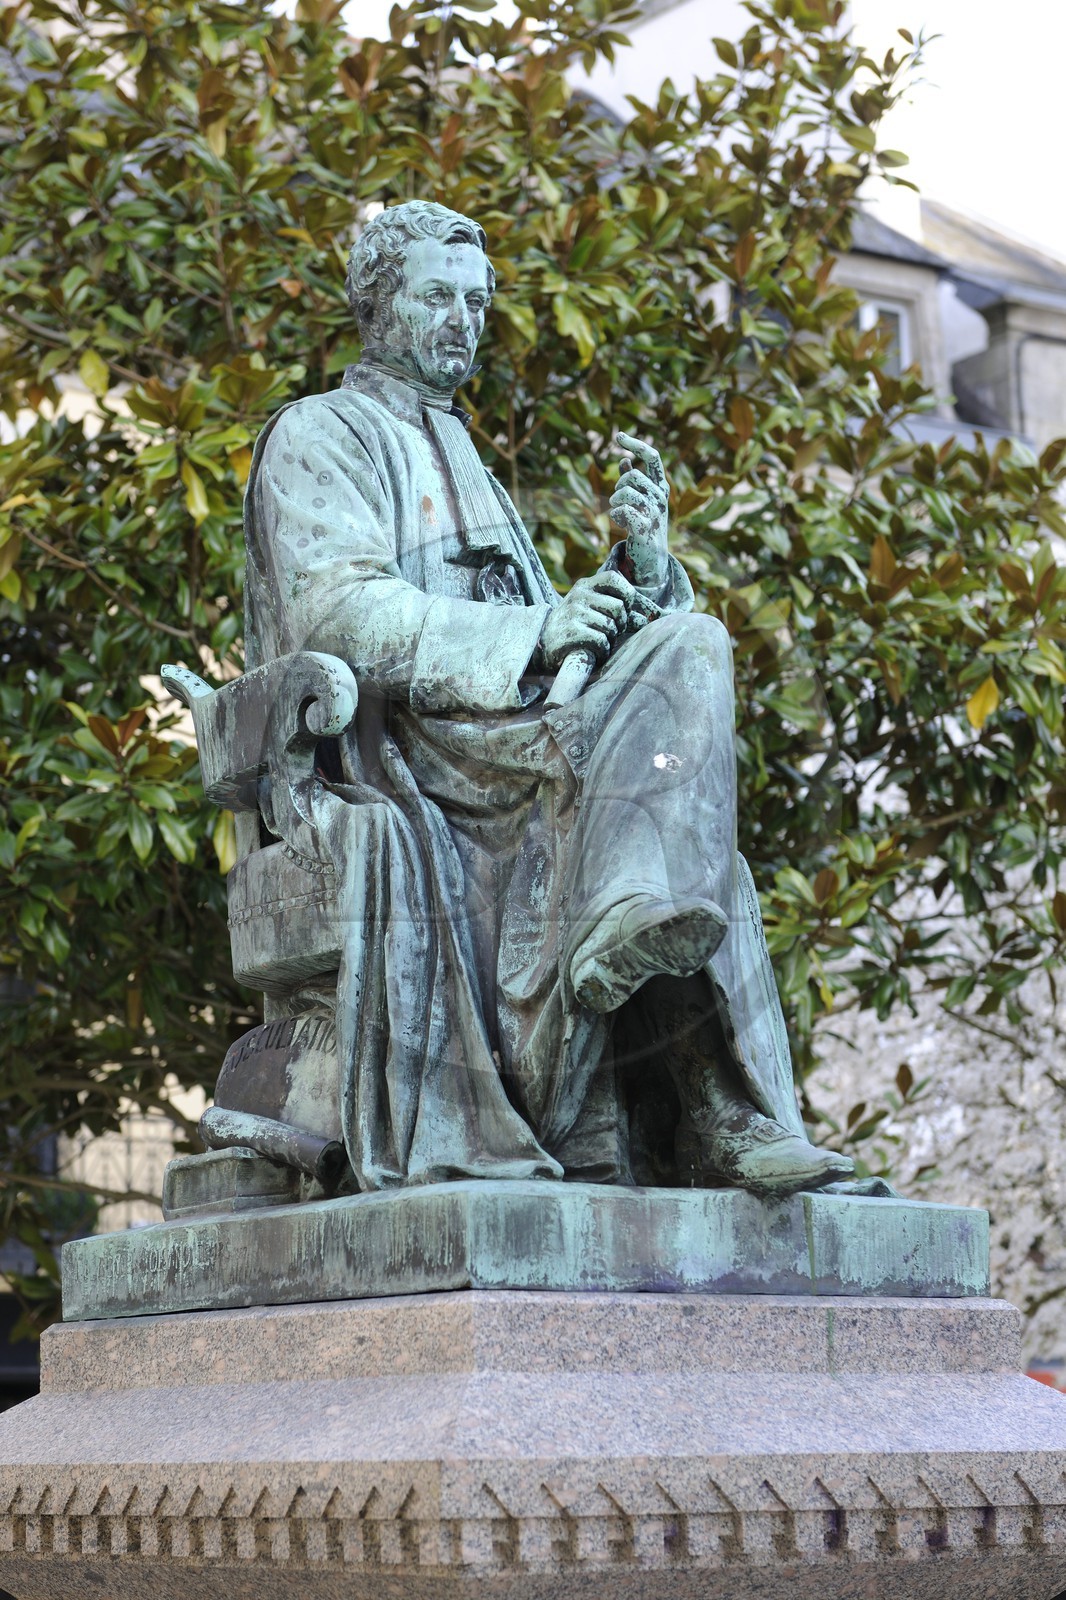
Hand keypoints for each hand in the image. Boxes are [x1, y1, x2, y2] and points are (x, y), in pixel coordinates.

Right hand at [539, 571, 636, 670]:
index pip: (614, 578)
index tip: (626, 610)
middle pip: (619, 607)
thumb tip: (648, 618)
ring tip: (599, 641)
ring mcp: (573, 613)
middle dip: (621, 624)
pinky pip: (601, 641)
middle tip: (611, 632)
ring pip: (611, 626)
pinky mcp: (571, 632)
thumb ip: (617, 609)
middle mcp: (578, 596)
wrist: (541, 646)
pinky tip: (594, 651)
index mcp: (584, 586)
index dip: (628, 595)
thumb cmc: (574, 627)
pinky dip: (602, 650)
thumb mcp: (590, 610)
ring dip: (610, 639)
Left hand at [609, 431, 668, 588]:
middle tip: (616, 499)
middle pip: (631, 476)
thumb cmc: (644, 526)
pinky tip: (619, 522)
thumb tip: (624, 459)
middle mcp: (661, 497)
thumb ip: (633, 480)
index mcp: (661, 487)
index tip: (618, 436)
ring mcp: (654, 512)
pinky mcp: (644, 528)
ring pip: (624, 493)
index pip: (653, 457)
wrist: (652, 558)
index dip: (636, 445)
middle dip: (618, 485)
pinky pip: (621, 511)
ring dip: (614, 502)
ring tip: (617, 512)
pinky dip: (615, 515)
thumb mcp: (641, 500)